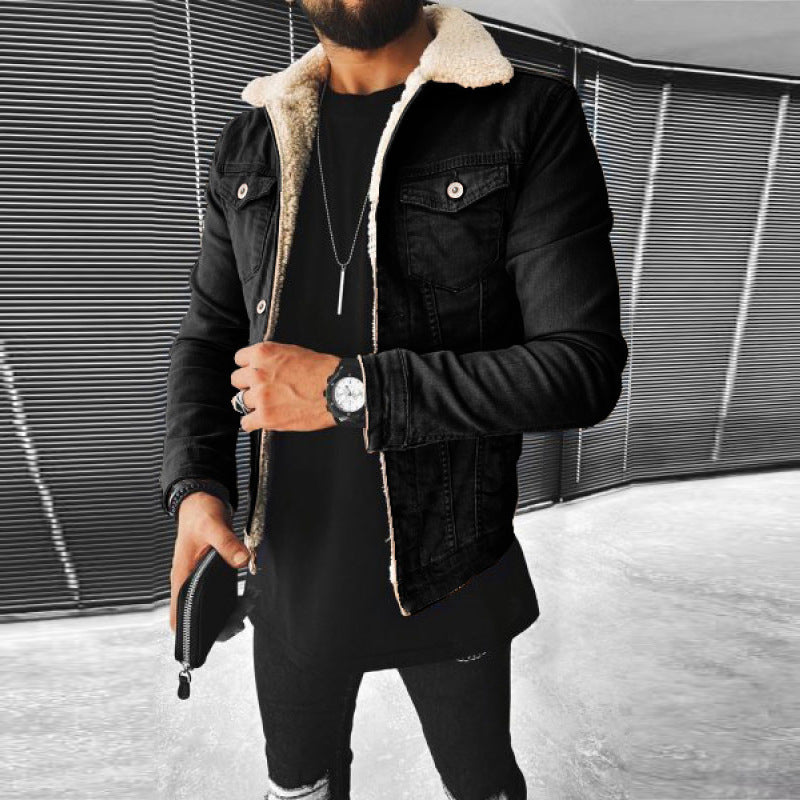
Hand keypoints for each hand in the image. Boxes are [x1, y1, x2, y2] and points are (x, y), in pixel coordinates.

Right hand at [168, 492, 249, 632]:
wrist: (201, 500)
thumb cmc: (200, 513)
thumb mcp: (213, 526)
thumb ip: (227, 543)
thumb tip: (243, 561)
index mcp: (181, 576)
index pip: (177, 616)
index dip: (189, 633)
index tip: (211, 637)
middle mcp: (188, 582)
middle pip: (198, 618)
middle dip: (219, 625)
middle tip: (240, 621)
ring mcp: (199, 580)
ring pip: (212, 609)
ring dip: (230, 613)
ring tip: (248, 605)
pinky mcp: (211, 575)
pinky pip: (221, 596)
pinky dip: (234, 601)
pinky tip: (248, 596)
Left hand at [231, 341, 340, 433]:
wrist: (337, 390)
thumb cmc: (322, 371)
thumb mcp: (293, 352)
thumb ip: (272, 359)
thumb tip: (263, 367)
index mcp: (263, 353)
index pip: (239, 359)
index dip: (248, 367)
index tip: (254, 374)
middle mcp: (257, 373)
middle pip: (237, 380)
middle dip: (249, 385)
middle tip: (263, 390)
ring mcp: (260, 396)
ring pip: (242, 401)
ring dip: (253, 404)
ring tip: (269, 406)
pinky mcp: (266, 416)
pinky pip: (246, 423)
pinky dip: (252, 423)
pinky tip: (262, 420)